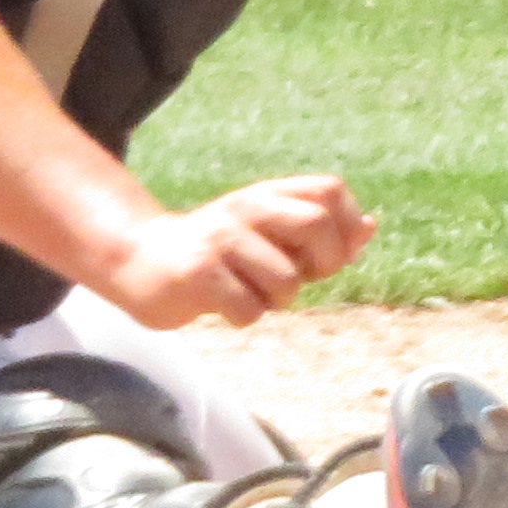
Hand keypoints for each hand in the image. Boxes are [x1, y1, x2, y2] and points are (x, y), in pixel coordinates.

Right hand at [94, 175, 371, 328]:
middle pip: (317, 225)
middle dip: (323, 264)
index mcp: (267, 194)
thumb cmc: (217, 253)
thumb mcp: (267, 233)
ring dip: (276, 299)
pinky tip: (224, 306)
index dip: (344, 228)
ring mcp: (221, 239)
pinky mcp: (198, 273)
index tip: (326, 255)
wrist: (138, 259)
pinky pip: (250, 308)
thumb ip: (317, 232)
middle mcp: (246, 207)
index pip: (330, 191)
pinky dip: (245, 317)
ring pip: (286, 280)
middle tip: (299, 279)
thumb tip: (369, 226)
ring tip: (249, 292)